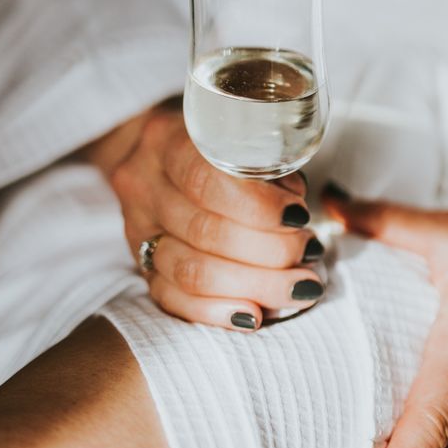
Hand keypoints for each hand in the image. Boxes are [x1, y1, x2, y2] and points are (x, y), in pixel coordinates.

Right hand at [82, 102, 325, 330]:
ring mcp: (137, 230)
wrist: (149, 151)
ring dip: (253, 286)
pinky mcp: (140, 264)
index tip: (298, 216)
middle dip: (268, 251)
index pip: (205, 181)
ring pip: (190, 272)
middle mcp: (144, 187)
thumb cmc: (206, 139)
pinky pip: (171, 299)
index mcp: (165, 141)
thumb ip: (262, 161)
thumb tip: (294, 203)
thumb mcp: (232, 130)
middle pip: (204, 232)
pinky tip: (253, 316)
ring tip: (298, 287)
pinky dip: (216, 312)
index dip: (257, 206)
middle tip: (309, 253)